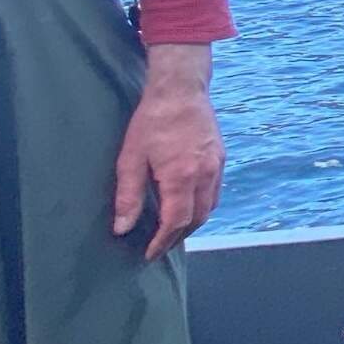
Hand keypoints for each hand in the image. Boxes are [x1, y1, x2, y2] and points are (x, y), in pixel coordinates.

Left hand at [113, 43, 225, 260]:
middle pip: (196, 219)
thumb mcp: (131, 157)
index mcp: (181, 177)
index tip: (149, 253)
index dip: (162, 242)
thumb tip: (123, 228)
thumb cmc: (153, 120)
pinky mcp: (221, 158)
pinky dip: (203, 206)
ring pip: (210, 208)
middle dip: (178, 237)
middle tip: (159, 246)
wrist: (181, 89)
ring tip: (173, 230)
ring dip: (192, 223)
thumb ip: (128, 195)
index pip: (175, 222)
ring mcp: (216, 167)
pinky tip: (188, 204)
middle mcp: (205, 175)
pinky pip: (216, 192)